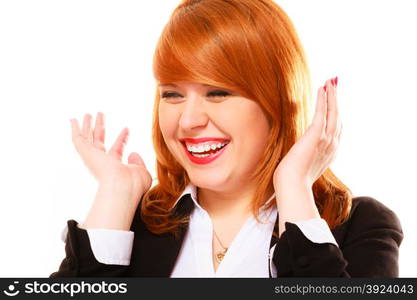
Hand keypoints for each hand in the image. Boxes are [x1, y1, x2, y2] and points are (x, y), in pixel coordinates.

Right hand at [70, 112, 151, 229]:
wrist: (122, 186)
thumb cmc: (134, 183)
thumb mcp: (141, 171)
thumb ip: (138, 162)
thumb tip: (133, 153)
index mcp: (115, 167)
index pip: (117, 149)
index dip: (122, 138)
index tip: (127, 128)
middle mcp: (102, 162)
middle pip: (99, 142)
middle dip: (100, 128)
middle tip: (101, 116)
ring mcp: (93, 158)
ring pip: (88, 139)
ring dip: (88, 126)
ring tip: (89, 113)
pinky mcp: (86, 153)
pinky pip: (78, 139)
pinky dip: (75, 129)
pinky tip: (73, 119)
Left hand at [273, 77, 341, 187]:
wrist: (292, 186)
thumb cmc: (291, 180)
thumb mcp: (301, 166)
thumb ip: (303, 157)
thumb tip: (296, 154)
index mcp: (329, 153)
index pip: (335, 129)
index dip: (334, 113)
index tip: (331, 101)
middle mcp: (332, 145)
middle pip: (337, 117)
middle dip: (335, 100)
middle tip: (334, 85)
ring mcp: (326, 141)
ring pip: (332, 113)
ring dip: (331, 96)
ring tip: (330, 82)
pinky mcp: (316, 136)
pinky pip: (322, 113)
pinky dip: (323, 100)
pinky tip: (322, 89)